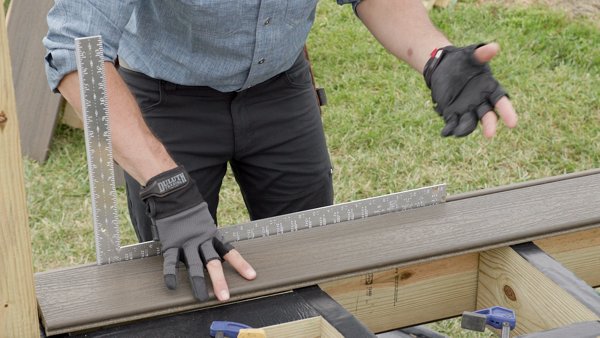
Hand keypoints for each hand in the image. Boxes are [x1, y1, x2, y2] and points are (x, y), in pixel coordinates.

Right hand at [140, 166, 255, 301]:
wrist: (174, 196)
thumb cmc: (191, 213)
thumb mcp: (206, 224)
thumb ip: (210, 239)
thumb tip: (219, 254)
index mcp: (213, 236)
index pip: (230, 252)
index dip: (241, 264)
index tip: (251, 276)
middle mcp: (202, 241)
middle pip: (213, 263)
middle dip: (220, 280)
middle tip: (225, 297)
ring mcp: (186, 243)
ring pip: (194, 265)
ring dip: (199, 282)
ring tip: (202, 298)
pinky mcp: (171, 244)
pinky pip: (171, 262)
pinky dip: (171, 274)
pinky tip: (172, 286)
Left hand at [423, 43, 516, 137]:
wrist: (444, 66)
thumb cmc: (463, 60)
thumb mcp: (471, 55)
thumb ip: (482, 54)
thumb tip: (494, 47)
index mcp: (490, 89)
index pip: (501, 101)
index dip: (507, 112)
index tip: (513, 123)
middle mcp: (481, 102)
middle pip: (488, 116)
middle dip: (489, 124)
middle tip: (490, 135)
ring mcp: (466, 110)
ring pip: (470, 123)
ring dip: (465, 129)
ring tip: (459, 133)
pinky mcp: (452, 113)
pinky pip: (452, 124)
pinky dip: (450, 129)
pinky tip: (445, 132)